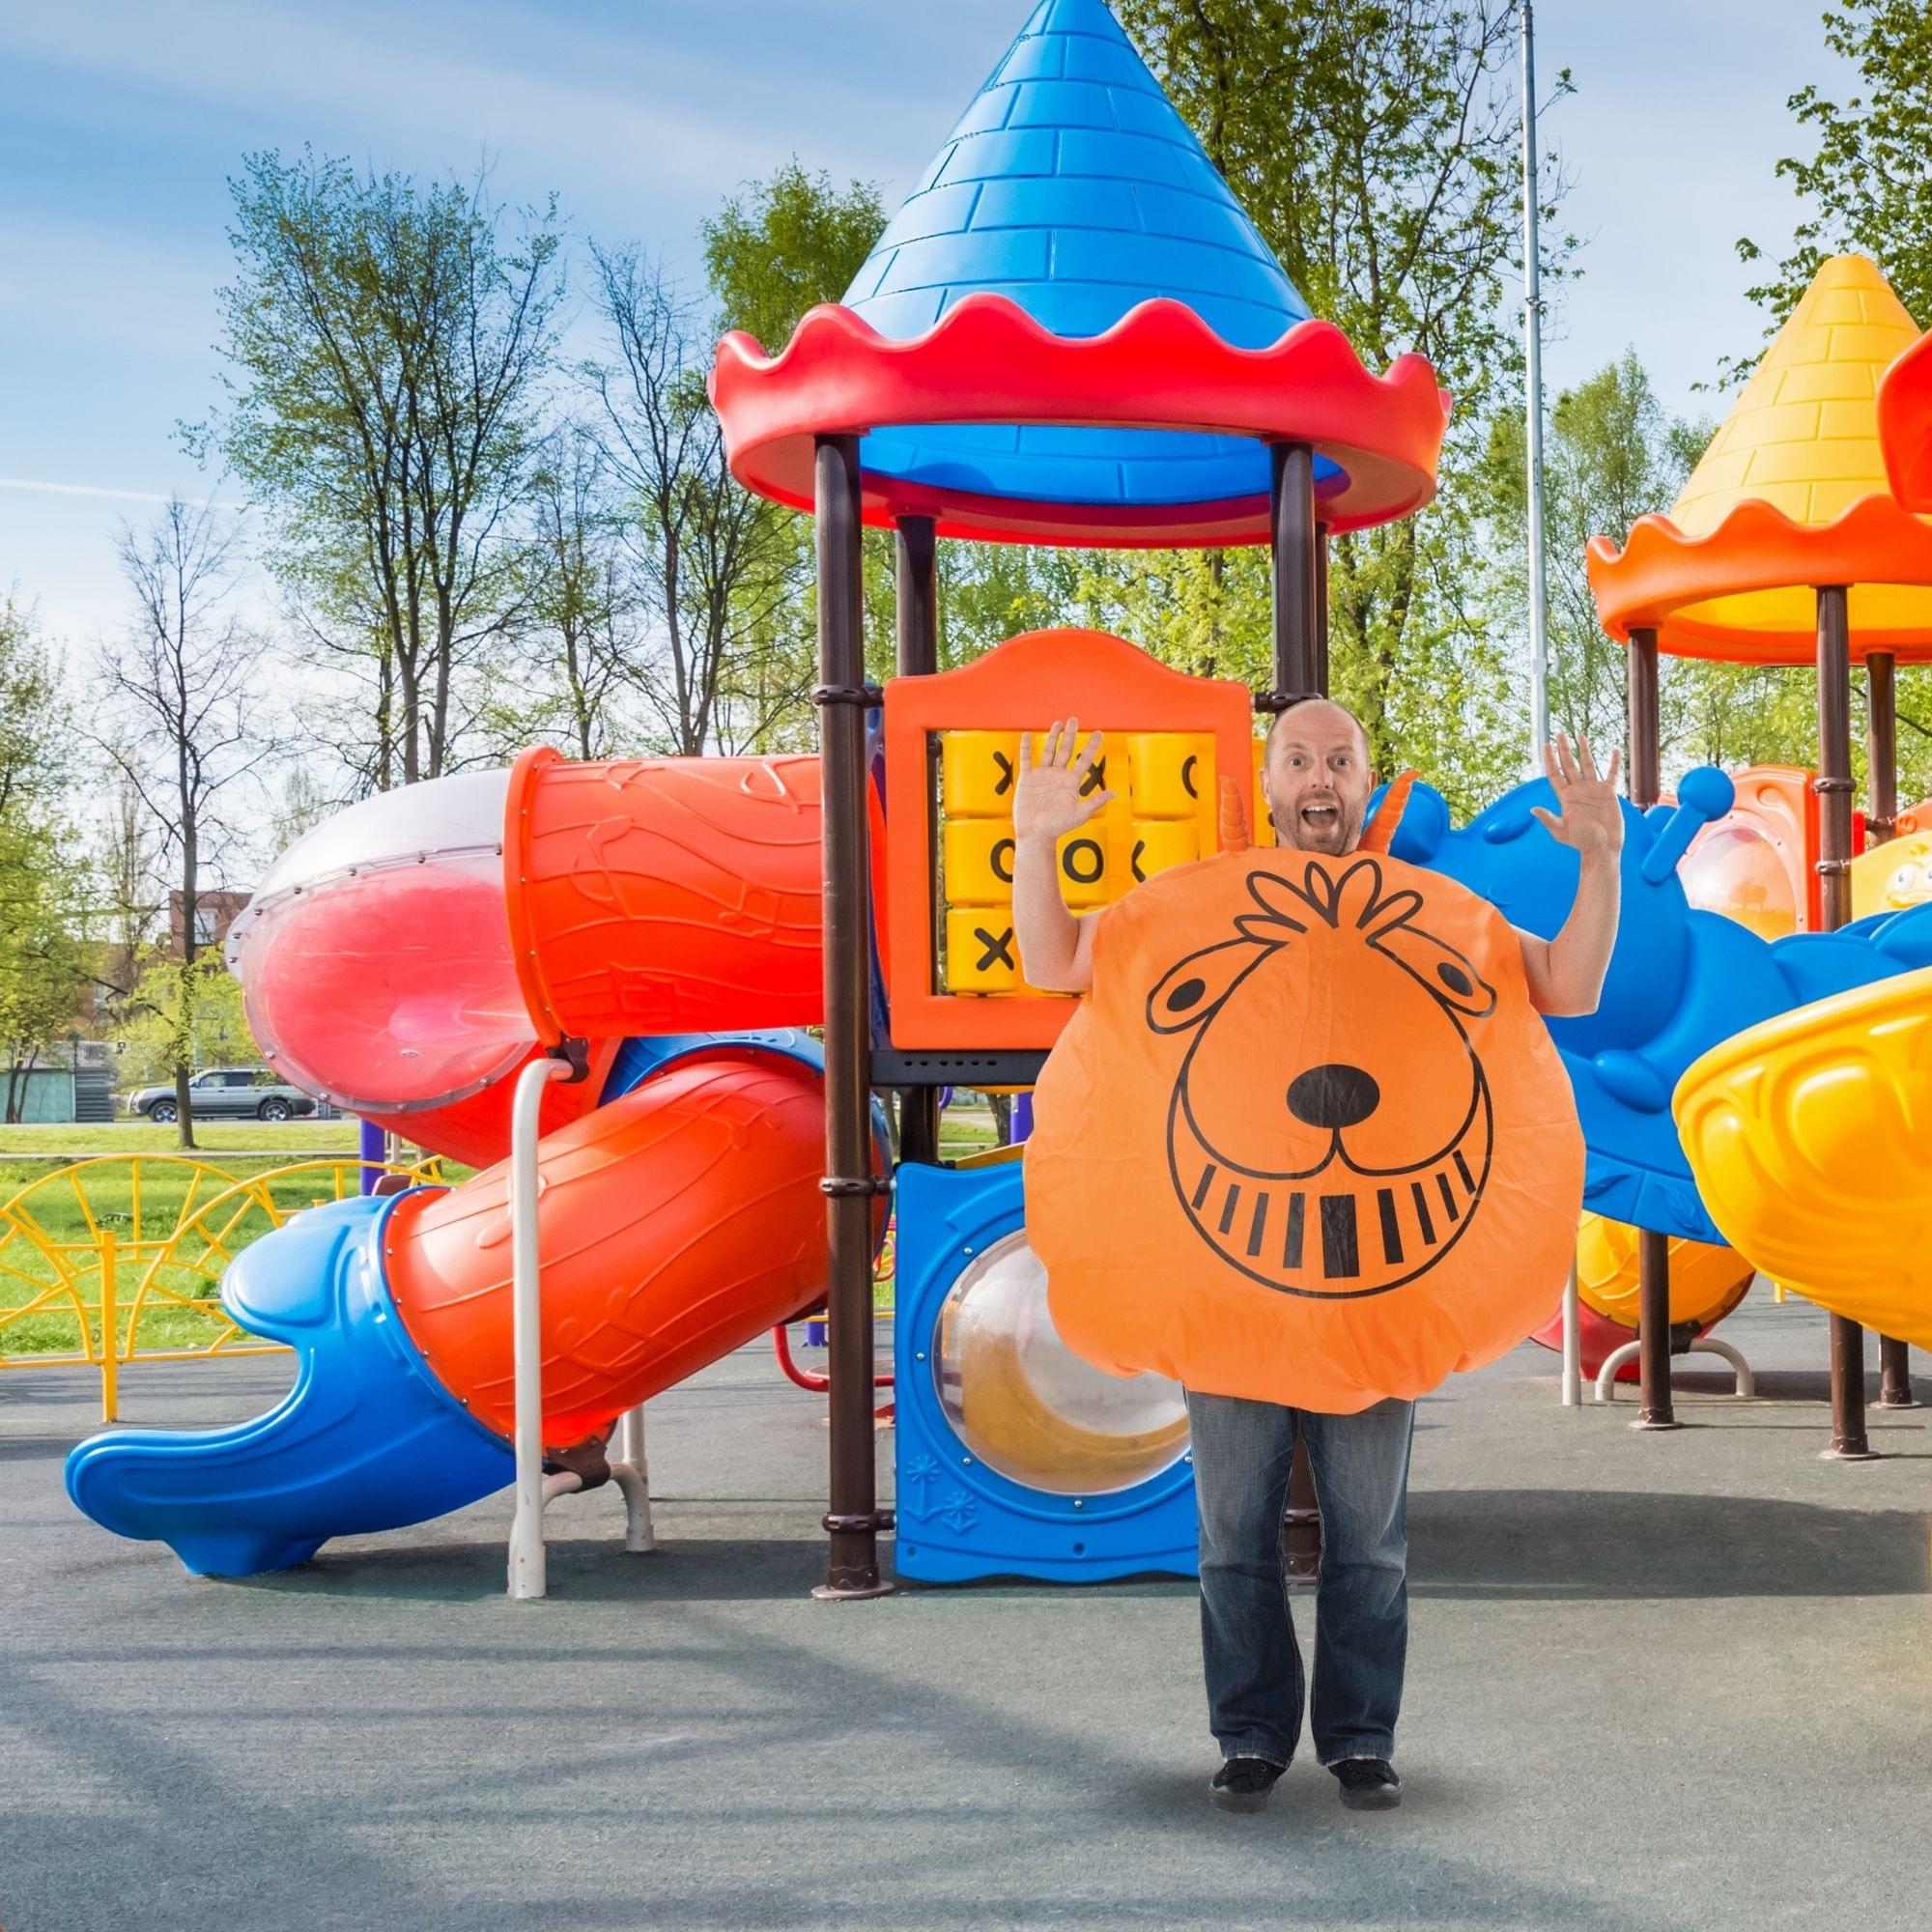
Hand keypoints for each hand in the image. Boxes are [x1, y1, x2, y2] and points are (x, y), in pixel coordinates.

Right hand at [1015, 718, 1115, 841]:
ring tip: (1058, 723)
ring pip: (1049, 751)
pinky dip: (1027, 748)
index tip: (1099, 733)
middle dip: (1071, 735)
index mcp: (1071, 783)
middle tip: (1074, 719)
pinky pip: (1027, 760)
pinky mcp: (1027, 779)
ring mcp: (1042, 776)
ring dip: (1053, 737)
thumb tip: (1114, 793)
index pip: (1084, 760)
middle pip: (1066, 750)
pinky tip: (1028, 736)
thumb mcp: (1080, 814)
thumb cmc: (1058, 827)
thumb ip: (1095, 802)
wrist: (1036, 834)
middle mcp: (1058, 776)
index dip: (1091, 747)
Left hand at [1530, 734, 1623, 855]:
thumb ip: (1549, 819)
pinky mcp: (1608, 793)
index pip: (1555, 773)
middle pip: (1569, 765)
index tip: (1546, 745)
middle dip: (1564, 749)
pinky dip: (1613, 762)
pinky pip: (1611, 774)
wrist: (1603, 847)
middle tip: (1559, 733)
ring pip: (1587, 764)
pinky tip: (1613, 750)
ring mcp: (1593, 790)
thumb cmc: (1581, 842)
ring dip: (1584, 750)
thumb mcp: (1561, 831)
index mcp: (1565, 797)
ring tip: (1579, 734)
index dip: (1550, 759)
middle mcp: (1578, 790)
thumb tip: (1532, 809)